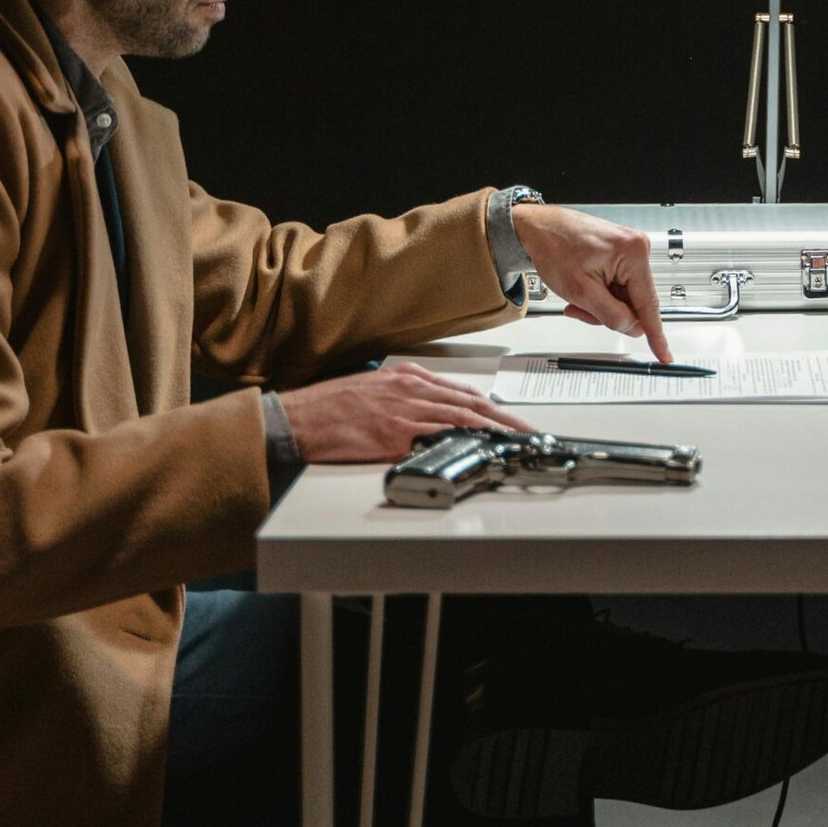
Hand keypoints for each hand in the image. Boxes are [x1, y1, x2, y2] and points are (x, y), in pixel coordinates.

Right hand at [278, 361, 533, 461]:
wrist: (298, 418)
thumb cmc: (330, 408)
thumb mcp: (374, 392)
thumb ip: (404, 401)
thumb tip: (429, 417)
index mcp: (408, 378)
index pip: (461, 392)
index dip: (492, 406)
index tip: (512, 418)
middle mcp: (411, 388)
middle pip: (471, 402)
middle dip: (504, 418)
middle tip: (529, 432)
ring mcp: (404, 410)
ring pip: (462, 417)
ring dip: (494, 430)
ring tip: (517, 442)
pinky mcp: (394, 433)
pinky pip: (438, 436)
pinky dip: (465, 440)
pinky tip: (481, 448)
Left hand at [513, 204, 672, 364]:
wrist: (539, 228)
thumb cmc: (554, 247)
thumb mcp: (581, 291)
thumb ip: (612, 315)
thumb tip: (633, 328)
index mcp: (633, 254)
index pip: (649, 304)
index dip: (656, 335)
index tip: (665, 355)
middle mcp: (637, 248)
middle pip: (634, 303)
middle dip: (608, 313)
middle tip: (582, 309)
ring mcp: (629, 250)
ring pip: (624, 297)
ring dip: (601, 304)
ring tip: (577, 297)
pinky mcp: (621, 253)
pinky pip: (617, 286)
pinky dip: (600, 294)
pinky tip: (583, 288)